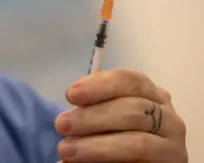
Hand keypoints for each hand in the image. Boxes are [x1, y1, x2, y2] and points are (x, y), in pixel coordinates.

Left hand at [54, 68, 187, 162]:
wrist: (132, 161)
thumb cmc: (114, 137)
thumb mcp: (103, 120)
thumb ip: (91, 113)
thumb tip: (66, 120)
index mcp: (151, 96)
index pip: (130, 81)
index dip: (100, 85)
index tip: (71, 94)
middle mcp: (168, 118)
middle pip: (133, 110)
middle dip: (92, 116)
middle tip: (62, 125)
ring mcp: (172, 147)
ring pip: (138, 143)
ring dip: (97, 146)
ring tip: (67, 150)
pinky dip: (110, 160)